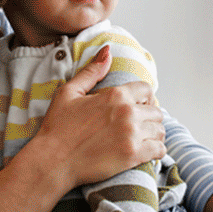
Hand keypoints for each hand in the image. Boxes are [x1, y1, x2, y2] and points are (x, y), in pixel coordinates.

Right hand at [32, 46, 165, 187]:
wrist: (53, 160)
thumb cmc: (58, 128)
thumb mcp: (69, 92)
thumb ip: (92, 71)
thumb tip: (108, 51)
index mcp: (115, 95)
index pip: (146, 90)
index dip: (144, 98)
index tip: (138, 107)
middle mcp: (127, 113)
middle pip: (156, 111)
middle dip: (149, 117)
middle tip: (139, 126)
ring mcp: (132, 135)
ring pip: (160, 131)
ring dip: (153, 134)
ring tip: (143, 139)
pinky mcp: (132, 156)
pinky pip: (159, 150)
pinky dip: (156, 150)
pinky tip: (147, 152)